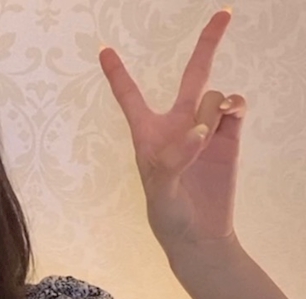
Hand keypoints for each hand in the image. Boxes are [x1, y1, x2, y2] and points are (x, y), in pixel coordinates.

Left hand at [99, 10, 246, 256]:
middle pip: (192, 74)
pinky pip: (236, 109)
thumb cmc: (168, 215)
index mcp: (148, 134)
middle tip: (225, 11)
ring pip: (214, 95)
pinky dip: (235, 108)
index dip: (117, 73)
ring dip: (212, 109)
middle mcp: (178, 124)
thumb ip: (174, 160)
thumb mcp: (160, 192)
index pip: (130, 96)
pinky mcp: (229, 139)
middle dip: (208, 43)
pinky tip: (230, 119)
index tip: (103, 49)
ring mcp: (206, 128)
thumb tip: (199, 132)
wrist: (200, 235)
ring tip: (208, 137)